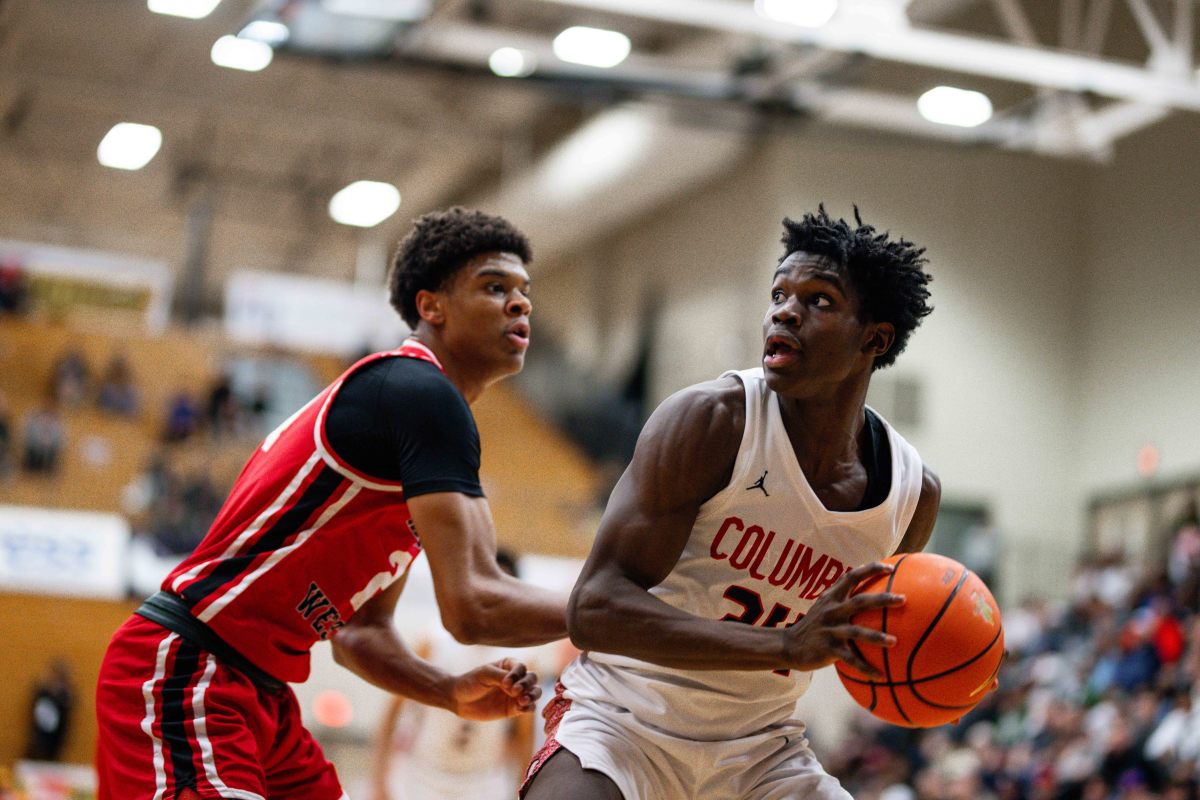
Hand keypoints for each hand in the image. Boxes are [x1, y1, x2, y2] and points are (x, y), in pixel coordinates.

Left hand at [450, 658, 541, 720]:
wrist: (458, 700)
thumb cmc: (470, 682)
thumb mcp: (484, 674)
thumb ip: (500, 677)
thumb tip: (516, 684)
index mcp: (509, 666)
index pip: (522, 667)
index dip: (517, 675)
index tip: (505, 683)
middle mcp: (515, 679)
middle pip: (532, 679)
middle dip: (526, 684)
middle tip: (514, 692)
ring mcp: (515, 694)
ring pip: (535, 692)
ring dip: (532, 696)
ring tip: (522, 701)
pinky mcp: (513, 709)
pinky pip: (528, 708)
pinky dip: (528, 708)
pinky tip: (520, 709)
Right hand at [781, 561, 904, 675]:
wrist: (789, 645)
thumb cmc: (815, 624)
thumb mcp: (824, 605)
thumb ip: (841, 594)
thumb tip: (866, 581)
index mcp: (832, 597)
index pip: (851, 577)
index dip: (870, 570)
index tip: (890, 568)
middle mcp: (831, 611)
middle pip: (859, 602)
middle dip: (882, 599)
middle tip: (903, 599)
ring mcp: (830, 630)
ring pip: (856, 632)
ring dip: (876, 636)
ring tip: (894, 641)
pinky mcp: (828, 649)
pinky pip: (850, 660)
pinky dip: (866, 668)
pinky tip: (881, 676)